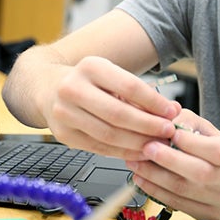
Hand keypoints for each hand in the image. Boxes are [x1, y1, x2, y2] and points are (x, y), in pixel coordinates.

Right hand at [43, 56, 179, 159]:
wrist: (47, 88)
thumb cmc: (87, 81)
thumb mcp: (110, 75)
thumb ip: (138, 93)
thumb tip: (171, 111)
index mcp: (90, 67)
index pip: (129, 86)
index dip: (154, 102)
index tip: (172, 112)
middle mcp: (73, 88)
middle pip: (118, 114)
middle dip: (148, 126)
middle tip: (168, 132)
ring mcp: (65, 114)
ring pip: (109, 135)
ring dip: (138, 143)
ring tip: (157, 145)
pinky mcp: (64, 135)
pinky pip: (99, 148)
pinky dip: (123, 153)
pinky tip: (139, 152)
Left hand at [128, 109, 219, 219]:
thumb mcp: (213, 132)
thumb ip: (191, 123)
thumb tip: (168, 118)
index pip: (218, 150)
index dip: (193, 143)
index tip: (171, 133)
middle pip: (201, 173)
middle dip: (169, 160)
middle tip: (147, 148)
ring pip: (185, 191)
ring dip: (155, 176)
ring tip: (136, 162)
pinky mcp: (208, 216)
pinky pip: (178, 204)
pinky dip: (156, 191)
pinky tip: (142, 179)